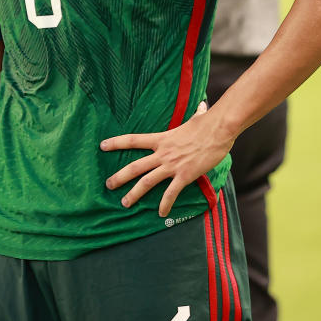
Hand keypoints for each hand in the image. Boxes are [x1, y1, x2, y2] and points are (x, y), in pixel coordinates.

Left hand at [99, 107, 232, 216]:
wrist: (219, 130)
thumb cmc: (208, 124)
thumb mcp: (195, 119)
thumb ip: (195, 115)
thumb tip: (202, 107)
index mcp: (161, 138)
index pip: (133, 140)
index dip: (116, 143)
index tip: (102, 146)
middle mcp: (163, 153)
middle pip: (135, 166)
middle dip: (119, 177)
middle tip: (108, 185)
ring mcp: (172, 165)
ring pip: (147, 182)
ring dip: (134, 194)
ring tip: (125, 203)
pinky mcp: (185, 175)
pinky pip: (171, 193)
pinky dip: (165, 205)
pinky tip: (161, 214)